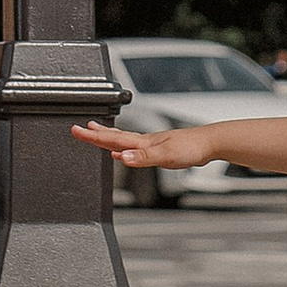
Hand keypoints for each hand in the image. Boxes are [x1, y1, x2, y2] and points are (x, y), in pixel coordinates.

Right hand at [73, 120, 214, 173]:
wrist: (209, 143)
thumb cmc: (191, 147)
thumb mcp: (165, 155)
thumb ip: (143, 157)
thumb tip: (120, 157)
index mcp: (143, 142)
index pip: (113, 138)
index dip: (93, 136)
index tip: (76, 130)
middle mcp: (145, 140)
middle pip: (115, 136)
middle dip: (95, 133)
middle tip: (78, 128)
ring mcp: (151, 143)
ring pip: (123, 139)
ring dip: (107, 137)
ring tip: (95, 132)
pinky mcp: (159, 149)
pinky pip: (134, 147)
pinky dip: (123, 148)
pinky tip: (123, 152)